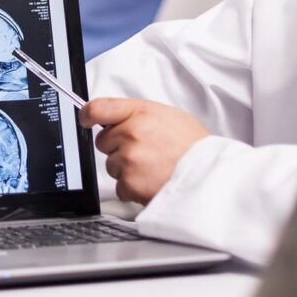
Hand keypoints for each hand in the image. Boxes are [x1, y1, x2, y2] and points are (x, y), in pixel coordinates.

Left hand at [79, 97, 209, 204]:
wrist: (210, 174)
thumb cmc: (193, 147)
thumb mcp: (168, 116)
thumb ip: (138, 116)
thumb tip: (117, 120)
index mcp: (140, 112)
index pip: (99, 108)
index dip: (87, 114)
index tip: (85, 119)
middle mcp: (131, 133)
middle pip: (103, 141)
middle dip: (118, 148)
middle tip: (144, 153)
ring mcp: (129, 158)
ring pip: (111, 165)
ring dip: (126, 170)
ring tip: (153, 168)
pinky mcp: (130, 182)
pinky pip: (120, 187)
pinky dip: (133, 189)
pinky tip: (152, 182)